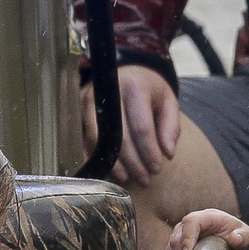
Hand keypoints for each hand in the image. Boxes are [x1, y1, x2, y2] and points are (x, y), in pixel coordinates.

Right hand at [82, 64, 179, 186]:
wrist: (126, 69)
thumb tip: (167, 154)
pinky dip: (95, 157)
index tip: (157, 169)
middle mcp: (108, 92)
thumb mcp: (168, 101)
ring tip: (128, 178)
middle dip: (133, 163)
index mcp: (134, 87)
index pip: (141, 127)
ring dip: (113, 164)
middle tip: (144, 180)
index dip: (149, 151)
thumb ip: (170, 126)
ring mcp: (88, 100)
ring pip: (98, 140)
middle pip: (119, 136)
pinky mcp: (78, 109)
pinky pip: (84, 139)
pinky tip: (107, 171)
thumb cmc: (149, 88)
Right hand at [166, 208, 248, 249]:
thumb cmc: (241, 242)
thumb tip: (234, 239)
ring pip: (170, 248)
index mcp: (207, 217)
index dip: (187, 237)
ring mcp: (181, 235)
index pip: (191, 222)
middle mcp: (191, 224)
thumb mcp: (248, 239)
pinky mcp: (176, 248)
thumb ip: (245, 238)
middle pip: (176, 236)